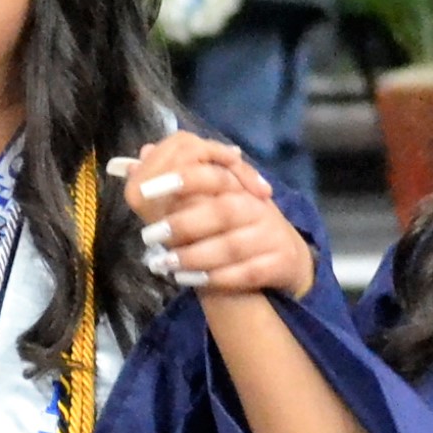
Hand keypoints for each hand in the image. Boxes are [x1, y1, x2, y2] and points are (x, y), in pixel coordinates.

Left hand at [120, 134, 314, 299]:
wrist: (287, 256)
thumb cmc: (243, 223)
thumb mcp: (217, 197)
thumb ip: (181, 179)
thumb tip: (145, 151)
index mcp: (241, 187)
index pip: (214, 175)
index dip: (183, 179)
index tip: (146, 190)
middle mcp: (259, 208)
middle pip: (222, 211)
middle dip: (182, 224)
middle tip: (150, 235)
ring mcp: (272, 236)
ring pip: (232, 246)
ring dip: (194, 255)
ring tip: (164, 263)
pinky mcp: (279, 264)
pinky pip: (247, 273)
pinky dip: (216, 278)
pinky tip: (187, 280)